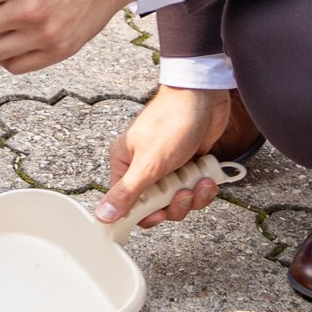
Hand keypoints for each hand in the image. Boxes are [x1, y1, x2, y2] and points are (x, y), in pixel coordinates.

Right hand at [98, 87, 231, 227]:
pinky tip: (208, 176)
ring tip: (200, 181)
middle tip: (183, 192)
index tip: (160, 214)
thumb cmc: (171, 121)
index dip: (144, 214)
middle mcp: (144, 167)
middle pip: (156, 205)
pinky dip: (204, 187)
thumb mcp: (147, 164)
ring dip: (193, 195)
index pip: (127, 204)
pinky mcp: (188, 163)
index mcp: (125, 164)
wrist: (203, 96)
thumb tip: (103, 215)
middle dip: (175, 204)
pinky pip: (194, 188)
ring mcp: (168, 166)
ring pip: (178, 199)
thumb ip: (126, 192)